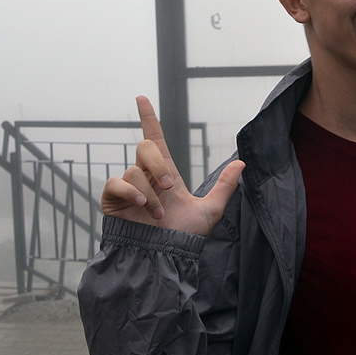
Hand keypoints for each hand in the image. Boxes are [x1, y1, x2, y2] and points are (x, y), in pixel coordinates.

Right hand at [100, 96, 244, 235]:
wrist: (163, 257)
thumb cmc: (184, 236)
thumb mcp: (210, 210)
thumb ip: (224, 186)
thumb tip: (242, 163)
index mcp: (165, 173)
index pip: (155, 138)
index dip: (148, 118)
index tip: (141, 98)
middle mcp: (146, 176)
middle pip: (145, 148)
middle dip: (157, 165)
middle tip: (169, 186)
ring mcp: (129, 187)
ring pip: (134, 171)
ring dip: (149, 193)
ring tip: (156, 214)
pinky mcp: (113, 199)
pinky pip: (116, 182)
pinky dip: (130, 192)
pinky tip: (140, 207)